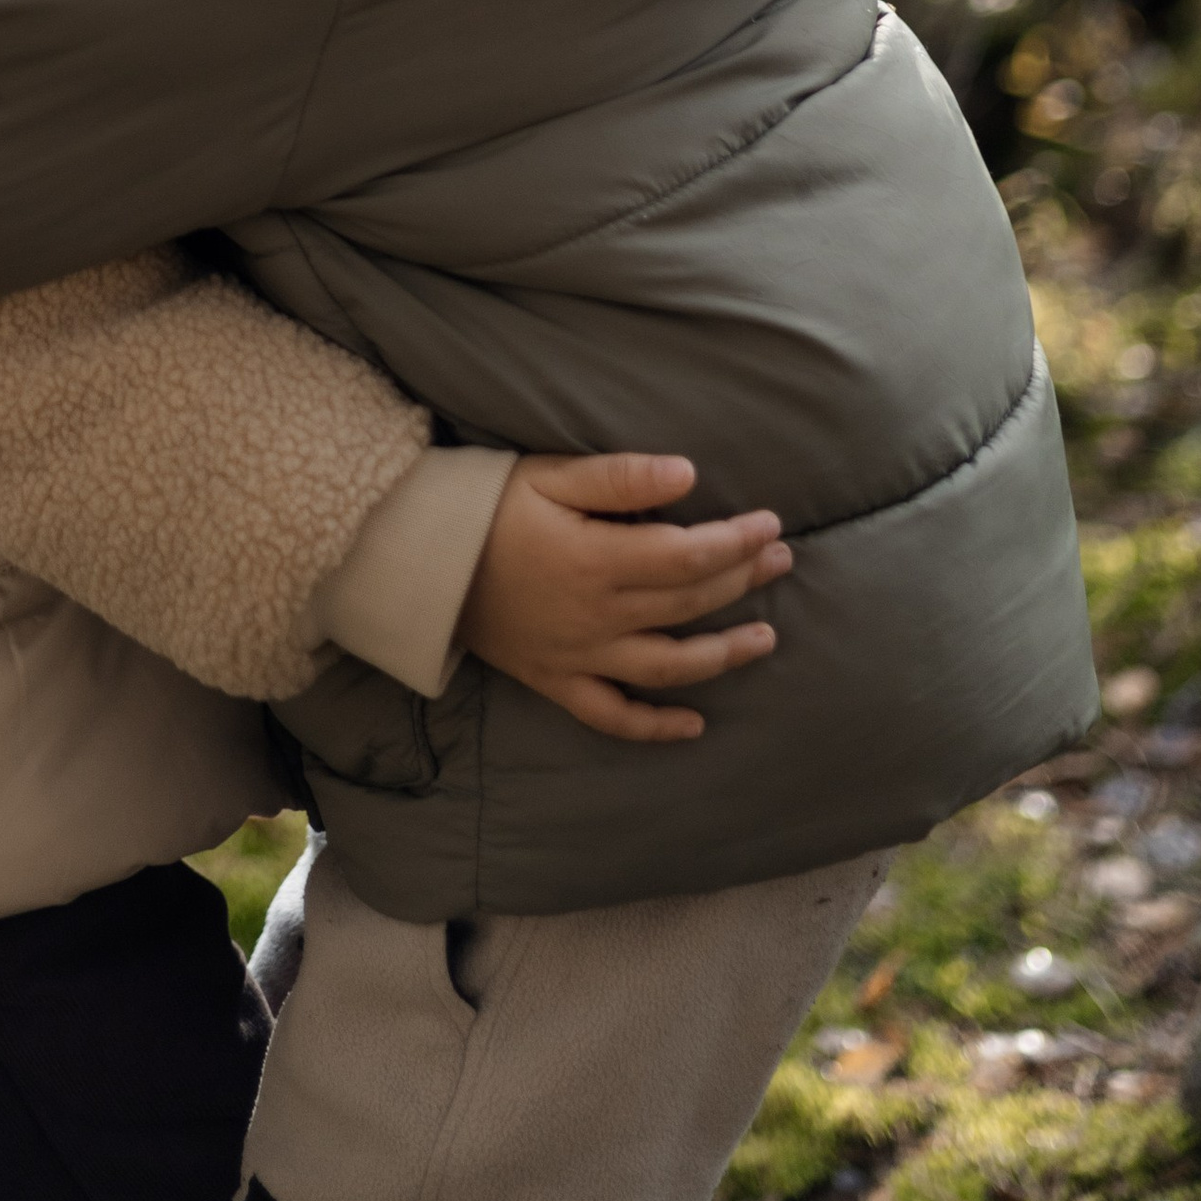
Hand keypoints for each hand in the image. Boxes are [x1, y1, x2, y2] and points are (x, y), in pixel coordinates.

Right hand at [457, 453, 790, 745]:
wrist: (419, 561)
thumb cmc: (486, 507)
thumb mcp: (548, 476)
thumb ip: (620, 478)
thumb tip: (688, 473)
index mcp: (596, 560)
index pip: (687, 555)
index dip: (736, 542)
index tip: (770, 525)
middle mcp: (596, 616)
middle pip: (688, 604)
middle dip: (741, 580)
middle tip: (781, 560)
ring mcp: (578, 657)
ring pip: (667, 667)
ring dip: (723, 655)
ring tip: (766, 638)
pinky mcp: (556, 682)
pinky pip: (612, 716)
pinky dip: (655, 727)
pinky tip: (695, 724)